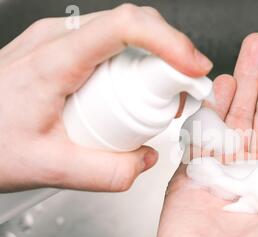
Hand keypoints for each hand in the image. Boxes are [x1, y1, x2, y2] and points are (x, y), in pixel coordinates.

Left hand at [0, 4, 211, 191]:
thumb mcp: (48, 168)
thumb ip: (105, 172)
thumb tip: (144, 160)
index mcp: (55, 60)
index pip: (125, 28)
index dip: (170, 42)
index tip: (193, 68)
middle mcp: (59, 39)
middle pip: (134, 27)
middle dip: (172, 56)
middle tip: (184, 94)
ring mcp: (61, 40)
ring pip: (125, 34)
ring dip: (156, 61)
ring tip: (163, 100)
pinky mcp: (65, 50)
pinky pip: (112, 45)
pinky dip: (136, 66)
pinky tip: (136, 95)